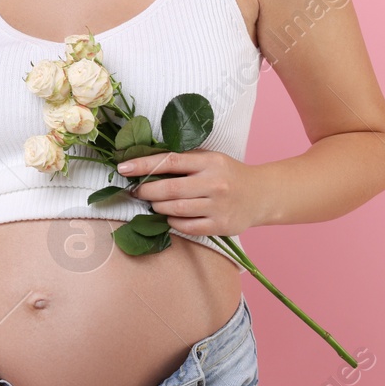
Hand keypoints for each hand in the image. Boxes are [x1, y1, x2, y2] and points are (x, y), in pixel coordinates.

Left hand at [117, 149, 267, 236]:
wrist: (262, 195)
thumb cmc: (228, 174)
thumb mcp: (210, 160)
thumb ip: (183, 162)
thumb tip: (143, 165)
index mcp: (209, 162)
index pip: (169, 161)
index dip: (143, 165)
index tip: (123, 167)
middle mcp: (215, 183)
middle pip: (169, 188)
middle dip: (146, 190)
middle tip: (136, 191)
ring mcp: (218, 206)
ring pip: (175, 209)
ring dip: (157, 206)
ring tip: (152, 203)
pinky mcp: (220, 225)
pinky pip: (186, 226)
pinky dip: (172, 222)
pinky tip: (170, 216)